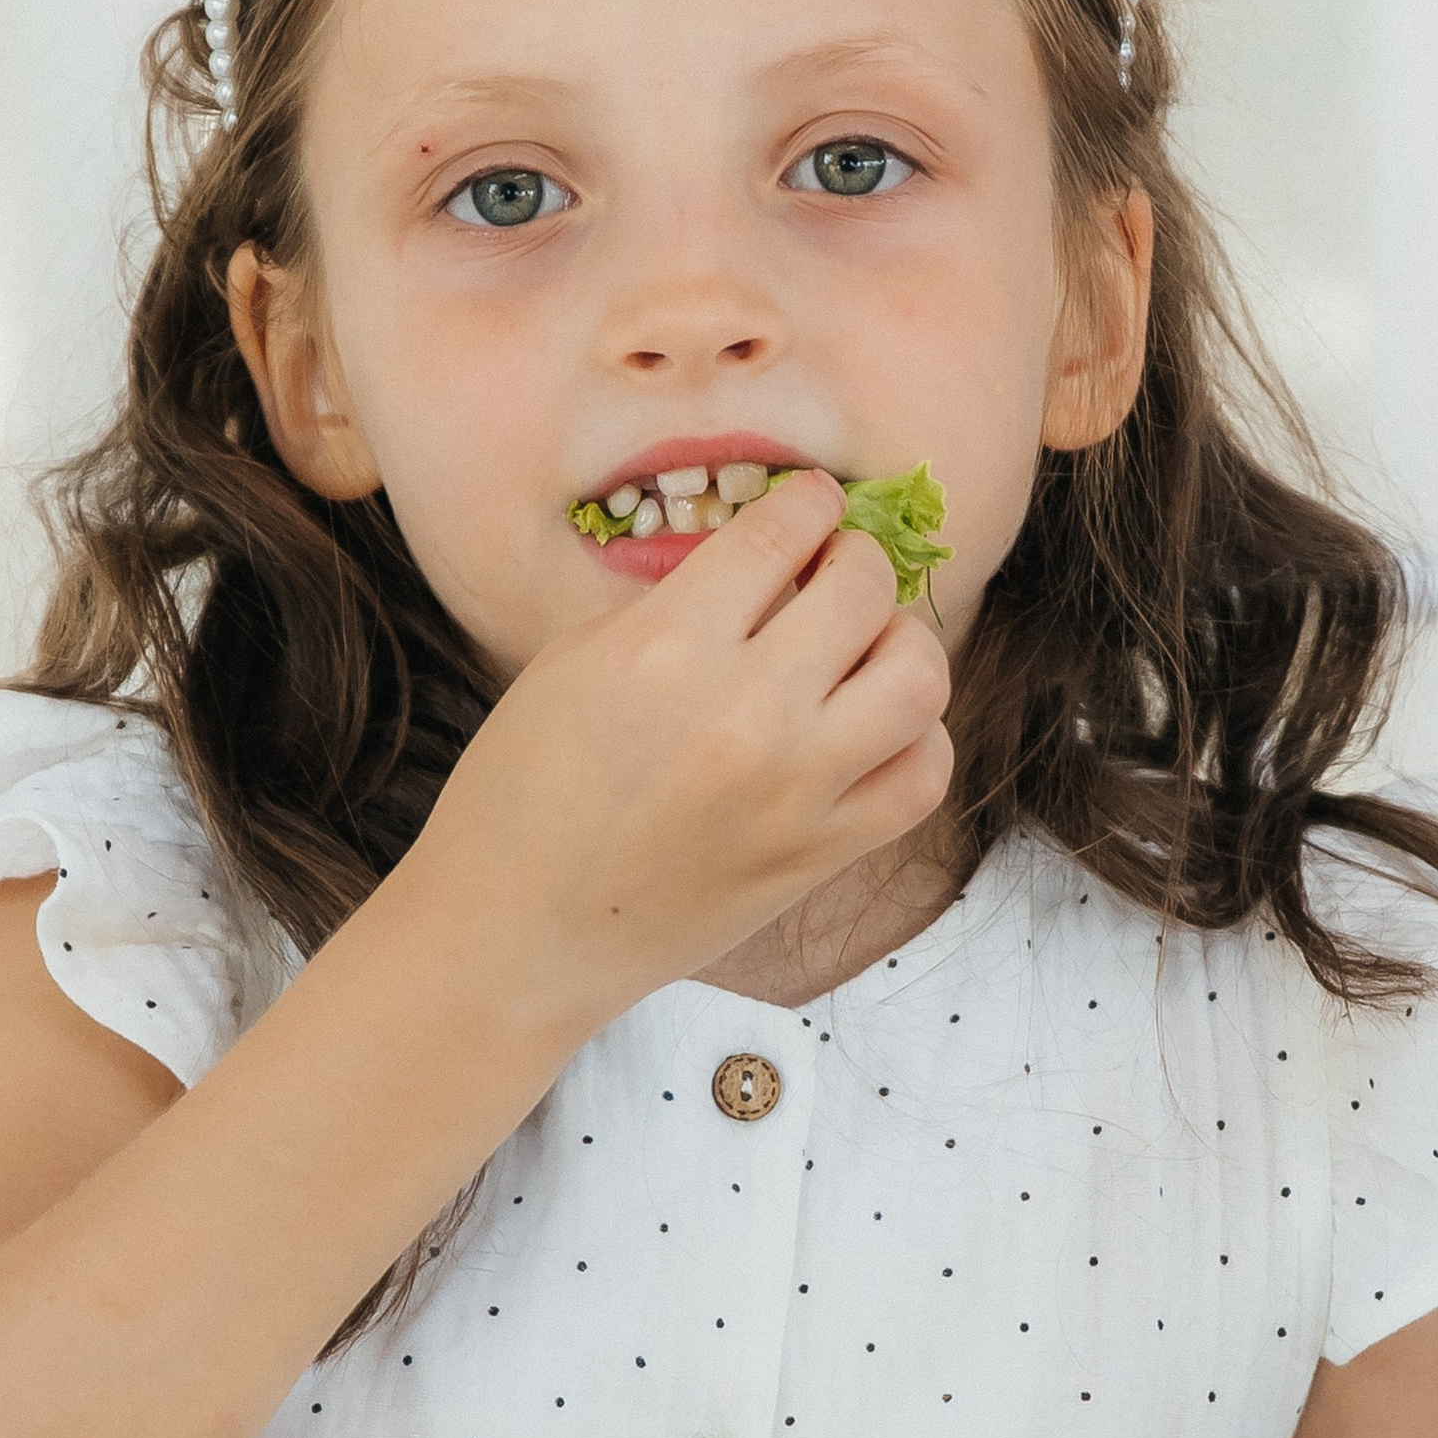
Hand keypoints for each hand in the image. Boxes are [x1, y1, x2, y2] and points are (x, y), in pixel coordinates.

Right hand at [408, 470, 953, 1022]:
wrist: (515, 935)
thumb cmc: (521, 795)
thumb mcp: (570, 662)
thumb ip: (671, 604)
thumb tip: (756, 565)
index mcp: (664, 649)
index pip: (779, 532)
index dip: (806, 503)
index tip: (809, 505)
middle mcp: (742, 713)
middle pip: (862, 589)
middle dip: (854, 559)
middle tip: (834, 570)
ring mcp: (793, 790)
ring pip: (918, 677)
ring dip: (901, 642)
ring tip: (865, 648)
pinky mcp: (821, 855)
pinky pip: (922, 775)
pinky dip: (916, 738)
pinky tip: (874, 729)